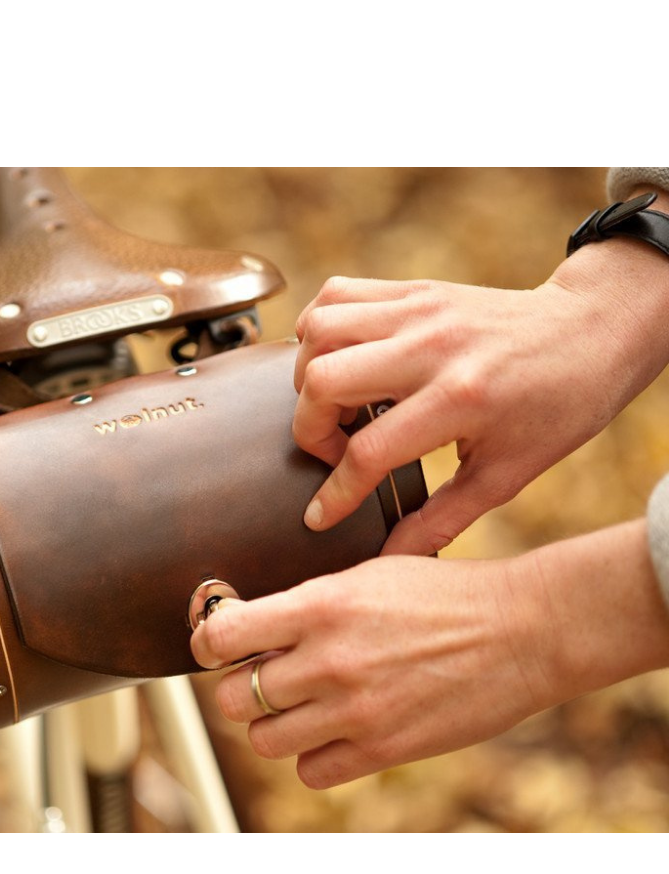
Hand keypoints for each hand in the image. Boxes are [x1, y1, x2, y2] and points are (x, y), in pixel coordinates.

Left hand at [190, 520, 668, 788]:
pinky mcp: (382, 750)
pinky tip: (333, 730)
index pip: (221, 636)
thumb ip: (306, 602)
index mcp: (320, 605)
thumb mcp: (367, 573)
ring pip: (263, 740)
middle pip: (231, 697)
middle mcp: (328, 660)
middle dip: (238, 686)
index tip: (215, 642)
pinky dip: (313, 755)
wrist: (522, 630)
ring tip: (299, 704)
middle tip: (262, 676)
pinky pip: (310, 771)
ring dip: (272, 724)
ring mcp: (354, 711)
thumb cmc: (444, 594)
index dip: (207, 641)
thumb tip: (247, 623)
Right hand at [293, 239, 668, 554]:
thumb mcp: (506, 476)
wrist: (591, 332)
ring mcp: (419, 309)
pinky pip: (335, 294)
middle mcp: (432, 347)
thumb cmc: (556, 408)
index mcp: (461, 400)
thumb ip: (440, 521)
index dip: (335, 494)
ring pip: (317, 330)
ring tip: (336, 403)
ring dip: (308, 374)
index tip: (320, 516)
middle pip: (323, 381)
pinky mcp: (413, 289)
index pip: (367, 452)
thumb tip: (389, 558)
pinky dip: (318, 329)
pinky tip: (341, 359)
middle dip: (310, 428)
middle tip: (336, 448)